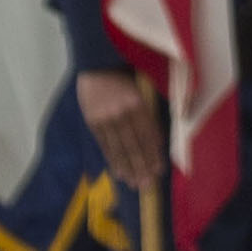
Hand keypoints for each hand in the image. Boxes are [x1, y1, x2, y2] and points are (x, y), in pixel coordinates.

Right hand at [73, 67, 166, 193]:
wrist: (95, 64)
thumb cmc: (124, 77)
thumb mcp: (142, 90)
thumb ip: (148, 114)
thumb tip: (157, 142)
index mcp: (136, 103)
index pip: (147, 134)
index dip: (153, 154)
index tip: (159, 171)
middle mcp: (120, 112)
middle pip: (133, 145)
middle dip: (141, 168)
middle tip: (147, 186)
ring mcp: (104, 118)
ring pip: (118, 148)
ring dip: (127, 169)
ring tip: (134, 184)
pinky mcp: (92, 121)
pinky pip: (104, 145)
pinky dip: (112, 160)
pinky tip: (118, 172)